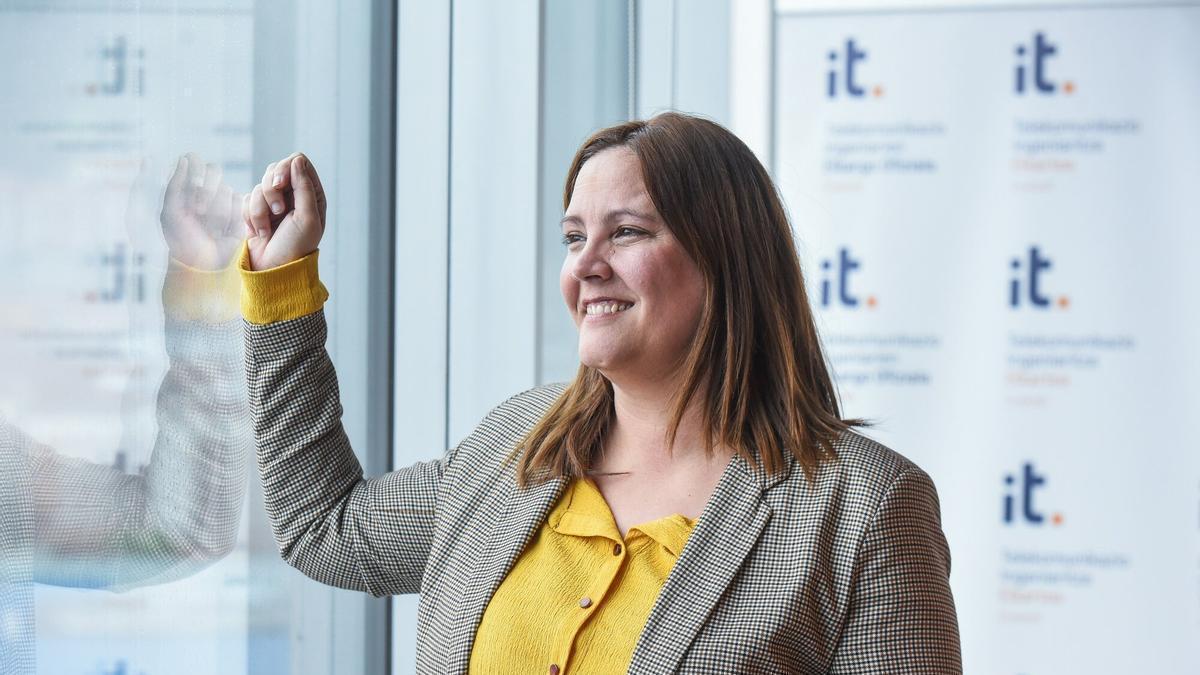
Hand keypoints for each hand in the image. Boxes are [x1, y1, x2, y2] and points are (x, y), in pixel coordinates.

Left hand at [160, 153, 242, 269]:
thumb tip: (184, 159)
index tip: (191, 187)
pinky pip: (239, 202)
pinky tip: (223, 230)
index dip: (195, 170)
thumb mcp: (170, 212)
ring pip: (226, 188)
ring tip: (210, 228)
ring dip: (216, 209)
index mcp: (187, 186)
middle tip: (199, 211)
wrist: (202, 264)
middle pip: (214, 169)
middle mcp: (206, 189)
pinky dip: (230, 216)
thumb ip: (175, 184)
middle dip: (207, 191)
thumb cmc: (181, 239)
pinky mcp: (239, 211)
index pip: (194, 160)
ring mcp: (224, 200)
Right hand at [243, 152, 326, 269]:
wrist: (273, 270)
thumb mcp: (307, 218)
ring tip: (268, 230)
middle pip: (275, 169)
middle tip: (278, 211)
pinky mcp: (258, 210)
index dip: (285, 168)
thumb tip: (297, 160)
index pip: (298, 161)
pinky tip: (260, 232)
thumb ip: (304, 188)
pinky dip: (250, 217)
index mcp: (311, 194)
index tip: (279, 185)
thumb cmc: (295, 247)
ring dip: (260, 210)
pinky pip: (247, 199)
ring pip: (259, 186)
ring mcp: (275, 202)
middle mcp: (294, 195)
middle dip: (271, 191)